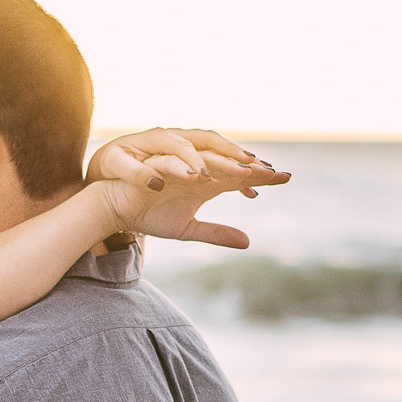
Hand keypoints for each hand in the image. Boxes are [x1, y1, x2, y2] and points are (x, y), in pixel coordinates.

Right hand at [87, 128, 290, 248]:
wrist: (115, 209)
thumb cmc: (150, 214)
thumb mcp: (188, 229)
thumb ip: (216, 233)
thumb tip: (248, 242)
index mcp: (204, 180)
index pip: (237, 175)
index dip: (260, 175)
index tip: (285, 177)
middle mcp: (192, 168)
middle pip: (224, 162)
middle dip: (246, 165)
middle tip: (270, 170)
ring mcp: (172, 164)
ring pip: (199, 159)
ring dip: (219, 164)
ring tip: (241, 172)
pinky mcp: (150, 167)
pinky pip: (167, 163)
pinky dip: (181, 168)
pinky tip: (197, 177)